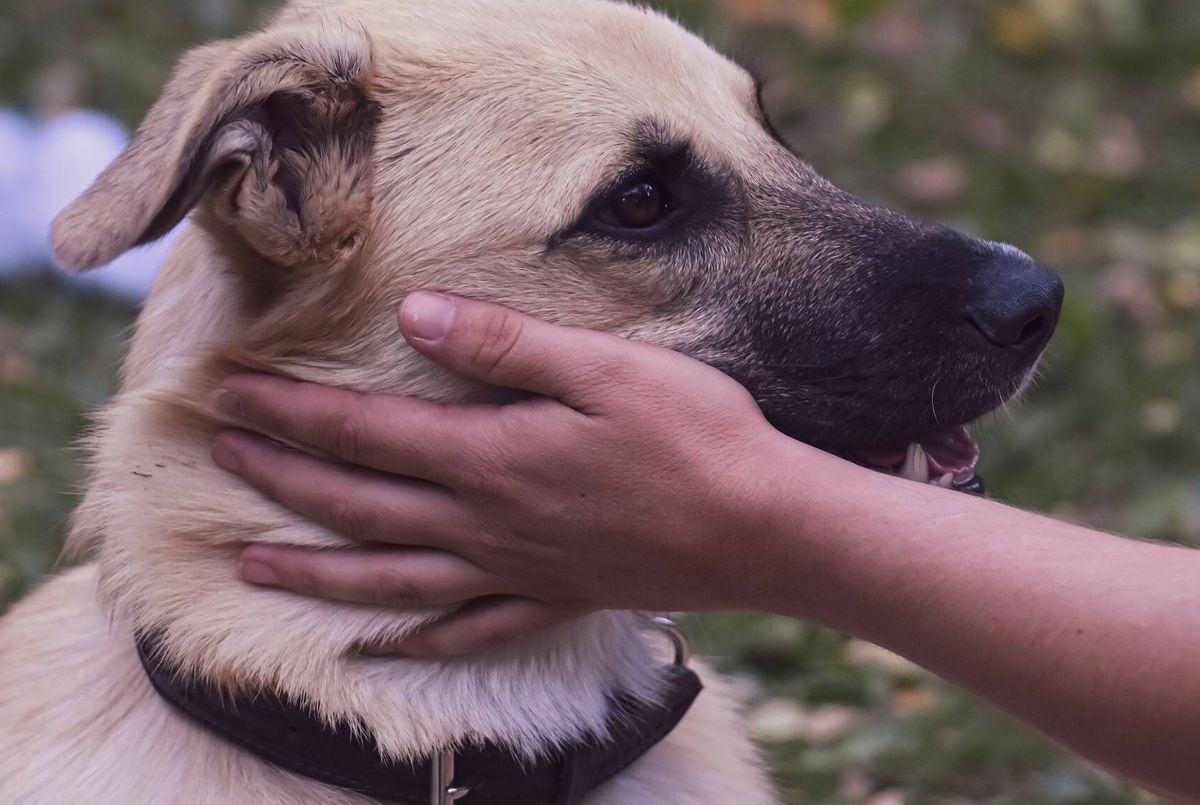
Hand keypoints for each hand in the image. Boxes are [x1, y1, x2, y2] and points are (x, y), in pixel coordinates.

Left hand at [212, 292, 806, 655]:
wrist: (764, 528)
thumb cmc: (695, 436)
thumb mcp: (605, 367)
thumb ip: (503, 344)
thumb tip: (414, 316)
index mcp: (493, 457)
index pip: (366, 432)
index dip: (295, 411)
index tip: (234, 390)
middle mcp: (488, 524)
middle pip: (360, 504)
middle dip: (283, 476)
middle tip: (224, 451)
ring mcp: (516, 572)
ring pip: (390, 577)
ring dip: (315, 569)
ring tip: (250, 562)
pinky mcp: (552, 600)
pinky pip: (464, 632)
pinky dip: (411, 643)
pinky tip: (372, 647)